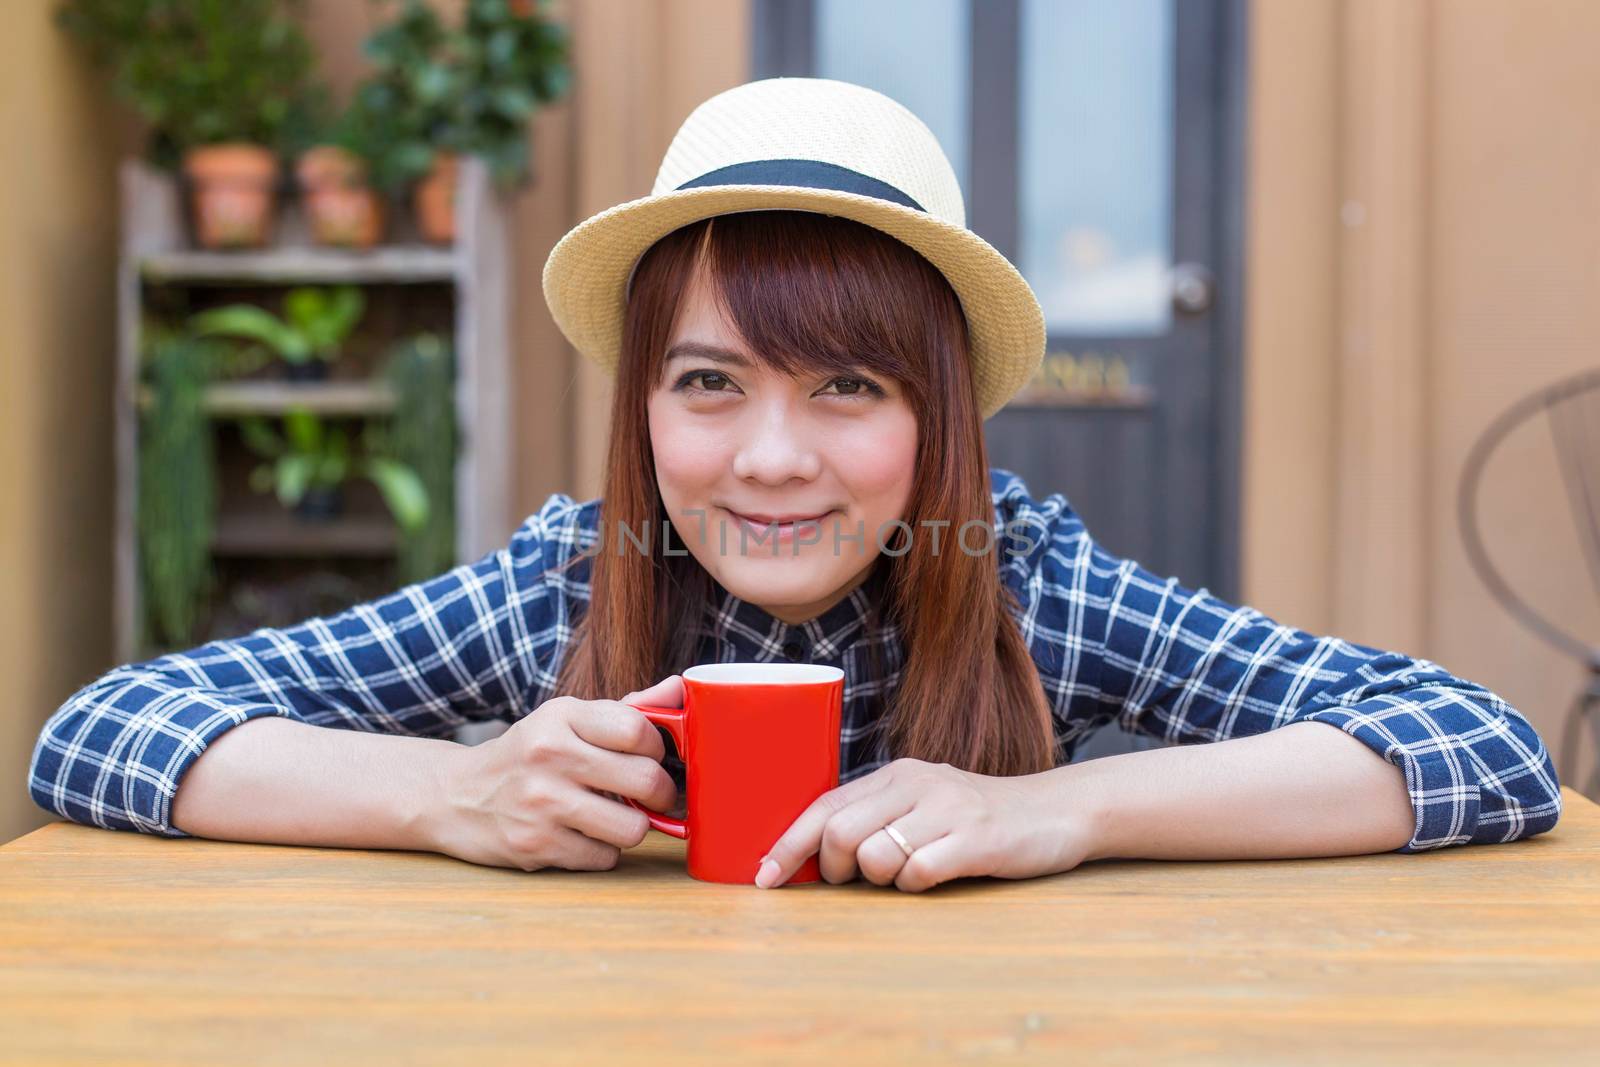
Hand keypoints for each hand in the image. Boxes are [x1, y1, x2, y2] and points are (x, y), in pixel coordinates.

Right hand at [424, 676, 683, 871]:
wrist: (456, 796)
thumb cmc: (529, 755)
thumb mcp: (568, 720)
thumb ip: (627, 709)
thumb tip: (681, 688)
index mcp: (561, 716)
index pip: (639, 730)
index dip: (658, 748)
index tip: (652, 756)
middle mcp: (549, 755)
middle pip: (646, 781)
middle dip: (661, 793)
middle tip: (653, 795)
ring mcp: (541, 803)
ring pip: (633, 828)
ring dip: (633, 827)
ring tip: (614, 816)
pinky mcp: (536, 846)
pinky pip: (605, 857)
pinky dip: (602, 850)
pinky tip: (582, 835)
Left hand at [755, 758, 1092, 891]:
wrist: (1059, 812)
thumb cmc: (981, 818)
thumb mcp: (925, 804)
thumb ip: (878, 818)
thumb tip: (816, 856)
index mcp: (897, 775)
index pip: (825, 805)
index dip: (789, 844)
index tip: (765, 878)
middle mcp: (917, 784)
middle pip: (840, 833)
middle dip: (838, 869)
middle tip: (860, 879)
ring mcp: (947, 809)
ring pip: (875, 856)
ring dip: (885, 879)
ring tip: (916, 869)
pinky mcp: (976, 839)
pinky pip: (919, 873)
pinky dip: (919, 885)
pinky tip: (942, 874)